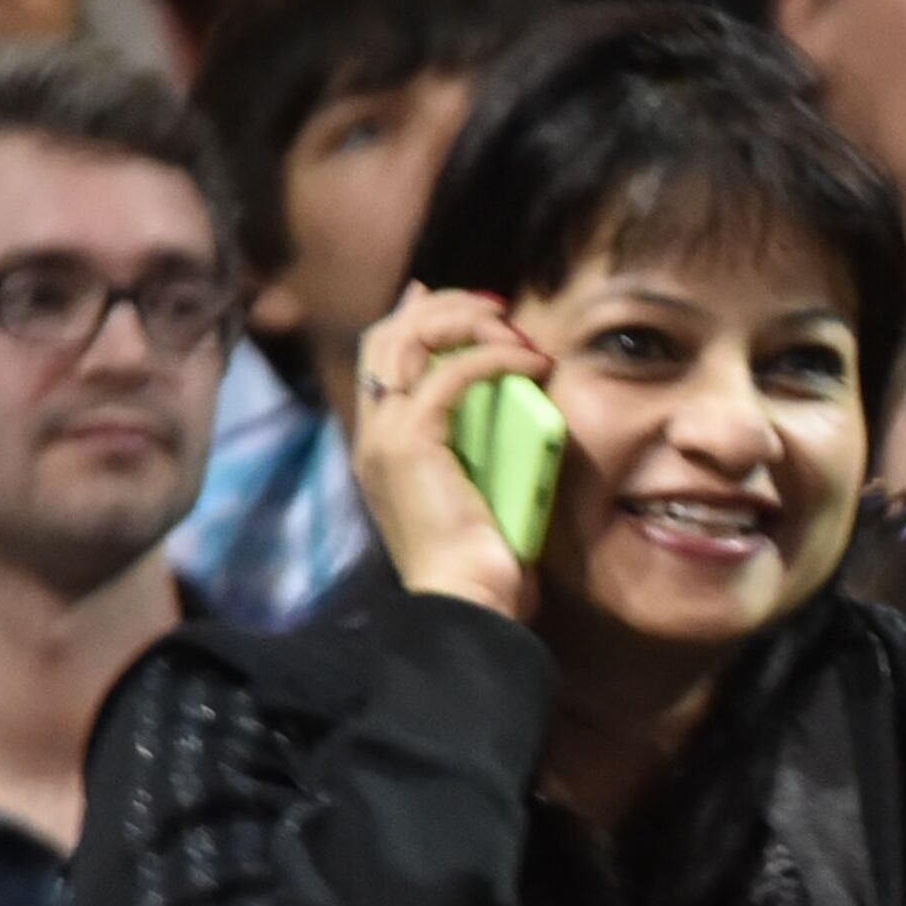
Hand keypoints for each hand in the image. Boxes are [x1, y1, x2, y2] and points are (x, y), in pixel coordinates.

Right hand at [349, 282, 553, 623]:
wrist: (467, 602)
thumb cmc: (484, 562)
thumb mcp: (484, 489)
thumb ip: (484, 444)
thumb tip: (514, 403)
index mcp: (382, 445)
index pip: (384, 357)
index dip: (418, 316)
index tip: (467, 302)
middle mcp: (373, 435)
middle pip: (387, 335)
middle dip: (443, 307)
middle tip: (499, 309)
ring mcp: (384, 438)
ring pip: (408, 340)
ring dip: (467, 322)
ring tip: (517, 333)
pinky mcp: (411, 444)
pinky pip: (450, 373)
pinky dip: (493, 357)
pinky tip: (531, 362)